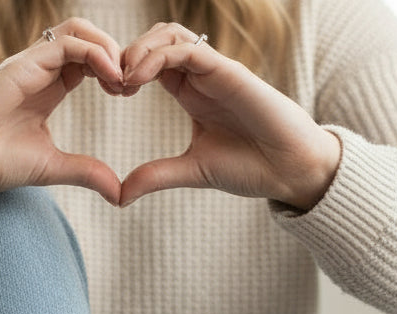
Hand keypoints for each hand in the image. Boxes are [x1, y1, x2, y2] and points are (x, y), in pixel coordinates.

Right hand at [0, 19, 124, 205]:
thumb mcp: (52, 168)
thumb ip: (86, 173)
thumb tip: (119, 193)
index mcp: (48, 88)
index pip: (88, 61)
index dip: (114, 69)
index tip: (128, 93)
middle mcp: (41, 70)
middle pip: (87, 38)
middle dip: (117, 54)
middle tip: (132, 83)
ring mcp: (31, 64)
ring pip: (78, 31)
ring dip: (108, 47)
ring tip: (122, 78)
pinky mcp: (22, 65)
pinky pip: (66, 43)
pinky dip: (94, 52)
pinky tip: (109, 76)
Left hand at [119, 23, 341, 208]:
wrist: (288, 169)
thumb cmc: (249, 167)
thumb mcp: (191, 170)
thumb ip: (155, 176)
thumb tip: (119, 196)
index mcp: (190, 92)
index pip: (150, 63)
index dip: (125, 71)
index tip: (109, 93)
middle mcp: (200, 76)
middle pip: (155, 40)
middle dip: (126, 54)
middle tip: (108, 82)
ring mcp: (214, 70)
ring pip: (169, 35)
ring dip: (138, 50)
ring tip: (122, 78)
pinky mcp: (227, 71)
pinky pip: (186, 50)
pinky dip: (157, 57)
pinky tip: (137, 79)